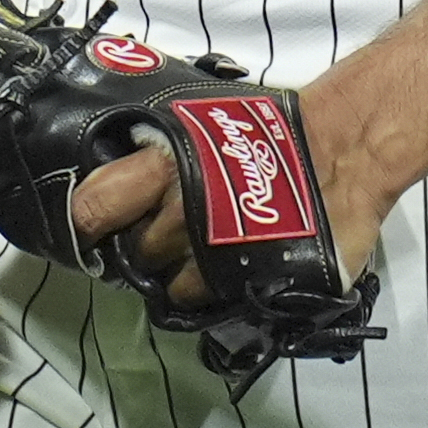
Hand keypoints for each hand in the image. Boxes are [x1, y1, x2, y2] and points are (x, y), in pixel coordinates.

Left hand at [66, 77, 399, 303]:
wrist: (341, 152)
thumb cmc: (274, 132)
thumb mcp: (204, 125)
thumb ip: (162, 157)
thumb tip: (121, 181)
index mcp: (162, 165)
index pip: (93, 204)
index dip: (87, 221)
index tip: (92, 226)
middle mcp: (176, 211)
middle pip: (135, 251)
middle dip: (146, 246)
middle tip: (172, 231)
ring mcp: (206, 253)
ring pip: (168, 285)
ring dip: (180, 274)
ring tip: (208, 252)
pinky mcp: (240, 282)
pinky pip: (206, 301)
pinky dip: (213, 292)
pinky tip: (230, 270)